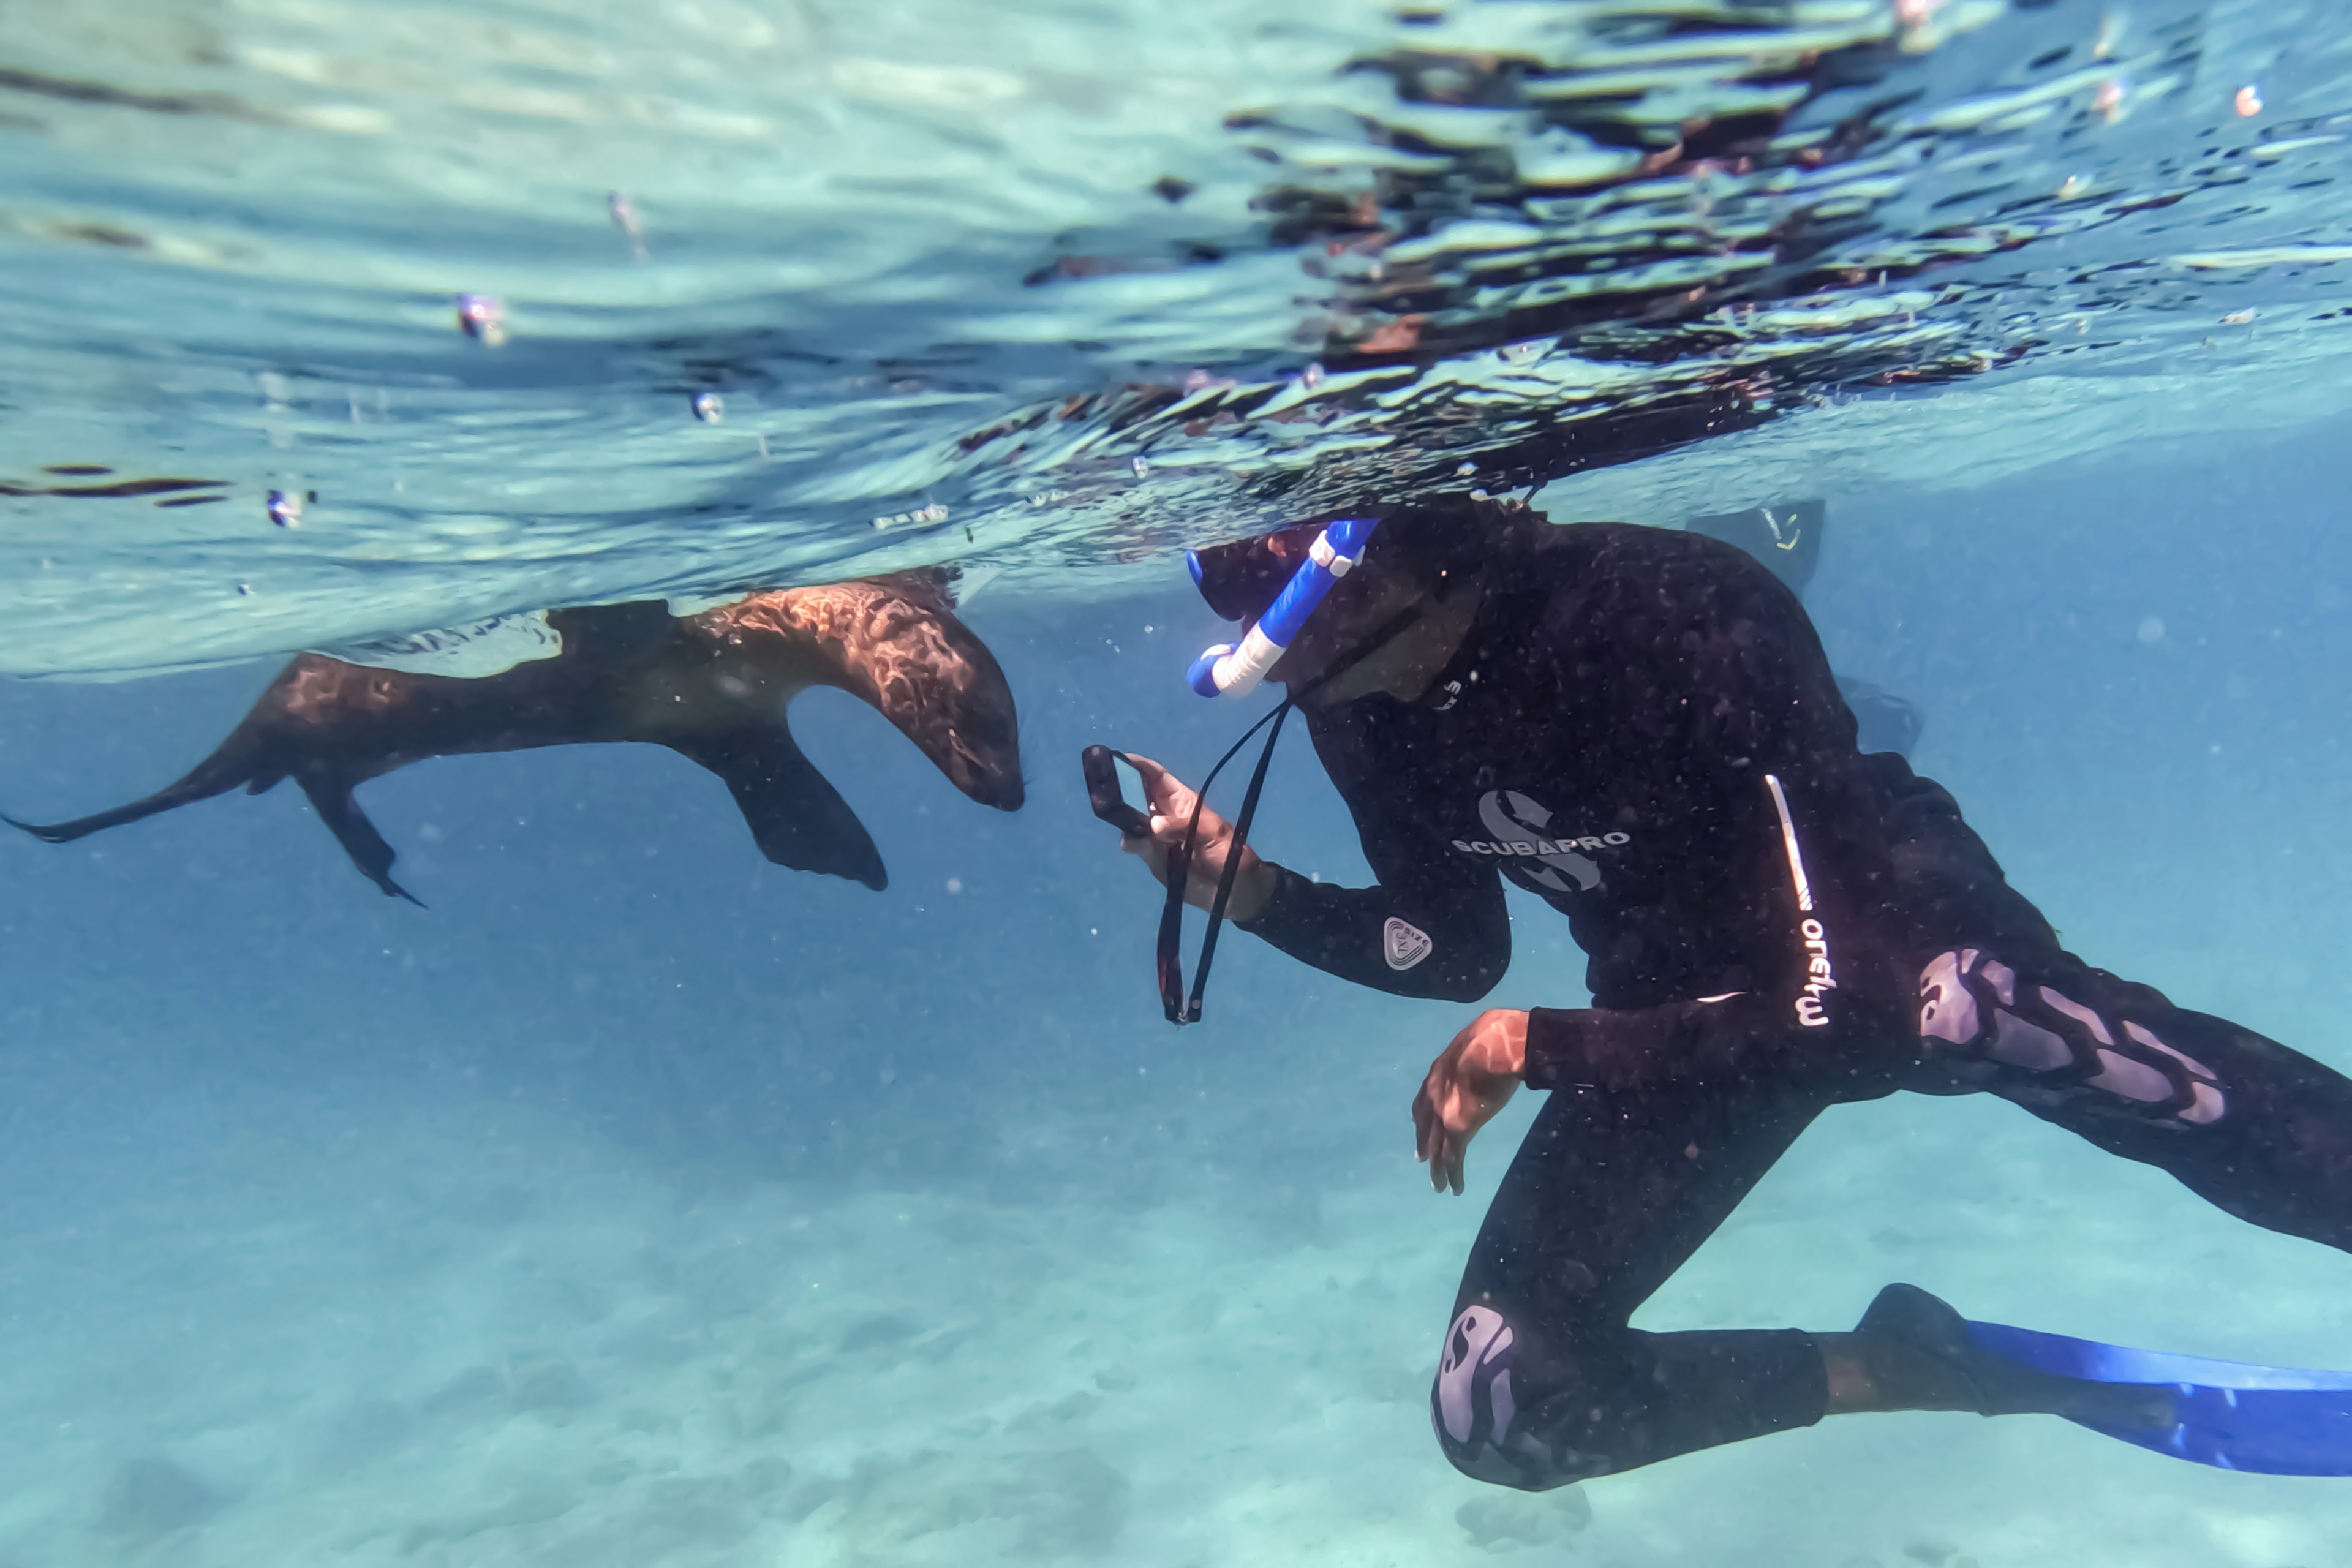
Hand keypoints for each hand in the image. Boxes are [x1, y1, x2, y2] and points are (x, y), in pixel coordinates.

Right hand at [1113, 753, 1273, 922]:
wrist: (1234, 891)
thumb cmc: (1230, 854)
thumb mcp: (1212, 833)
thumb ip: (1182, 826)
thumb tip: (1153, 825)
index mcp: (1181, 801)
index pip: (1156, 777)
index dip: (1139, 766)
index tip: (1120, 759)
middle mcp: (1164, 815)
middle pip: (1137, 796)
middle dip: (1122, 791)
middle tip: (1107, 791)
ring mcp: (1156, 836)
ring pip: (1131, 821)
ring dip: (1124, 819)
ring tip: (1122, 820)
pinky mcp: (1152, 857)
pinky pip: (1135, 845)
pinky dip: (1130, 843)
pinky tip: (1132, 845)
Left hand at [1413, 1009, 1527, 1194]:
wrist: (1496, 1047)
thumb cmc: (1492, 1038)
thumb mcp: (1471, 1043)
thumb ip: (1470, 1055)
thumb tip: (1483, 1053)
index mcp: (1437, 1074)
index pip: (1422, 1101)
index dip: (1421, 1117)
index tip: (1419, 1127)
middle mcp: (1433, 1096)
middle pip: (1425, 1128)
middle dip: (1425, 1145)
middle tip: (1424, 1161)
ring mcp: (1443, 1114)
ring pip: (1437, 1149)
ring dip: (1438, 1170)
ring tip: (1439, 1187)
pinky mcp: (1458, 1129)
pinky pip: (1454, 1159)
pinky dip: (1454, 1175)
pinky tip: (1455, 1189)